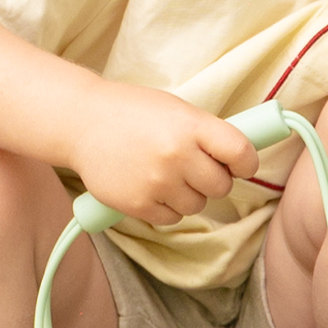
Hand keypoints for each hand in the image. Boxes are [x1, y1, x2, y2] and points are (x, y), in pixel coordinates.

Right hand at [67, 85, 254, 227]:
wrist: (81, 123)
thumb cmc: (132, 112)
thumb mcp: (174, 109)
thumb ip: (205, 133)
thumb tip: (239, 159)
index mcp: (191, 125)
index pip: (240, 152)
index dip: (247, 163)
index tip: (241, 166)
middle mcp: (178, 154)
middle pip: (221, 186)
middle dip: (214, 180)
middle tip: (196, 169)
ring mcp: (158, 182)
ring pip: (197, 206)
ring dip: (189, 195)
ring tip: (167, 176)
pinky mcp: (139, 204)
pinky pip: (171, 218)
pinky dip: (166, 207)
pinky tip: (151, 187)